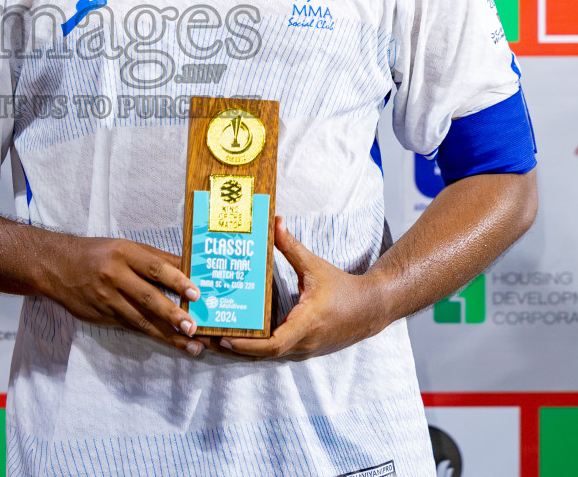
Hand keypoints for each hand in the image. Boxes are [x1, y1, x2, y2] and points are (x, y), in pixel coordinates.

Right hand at [38, 236, 206, 355]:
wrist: (58, 267)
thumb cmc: (99, 253)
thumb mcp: (126, 247)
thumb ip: (157, 257)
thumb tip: (190, 266)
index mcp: (124, 253)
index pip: (154, 268)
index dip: (176, 281)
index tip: (196, 294)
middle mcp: (114, 276)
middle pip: (147, 297)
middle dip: (172, 314)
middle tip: (194, 327)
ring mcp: (106, 299)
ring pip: (140, 319)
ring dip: (167, 334)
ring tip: (190, 344)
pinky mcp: (102, 316)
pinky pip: (131, 326)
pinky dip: (151, 334)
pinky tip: (169, 341)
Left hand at [217, 217, 380, 360]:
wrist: (370, 310)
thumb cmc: (342, 288)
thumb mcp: (315, 266)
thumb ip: (291, 247)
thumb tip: (275, 222)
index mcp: (306, 323)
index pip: (273, 344)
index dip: (246, 344)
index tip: (225, 338)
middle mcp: (304, 343)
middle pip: (263, 354)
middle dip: (235, 348)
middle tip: (207, 336)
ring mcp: (305, 350)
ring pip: (269, 356)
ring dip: (244, 349)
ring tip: (215, 336)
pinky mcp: (305, 351)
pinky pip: (277, 353)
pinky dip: (257, 348)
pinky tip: (239, 336)